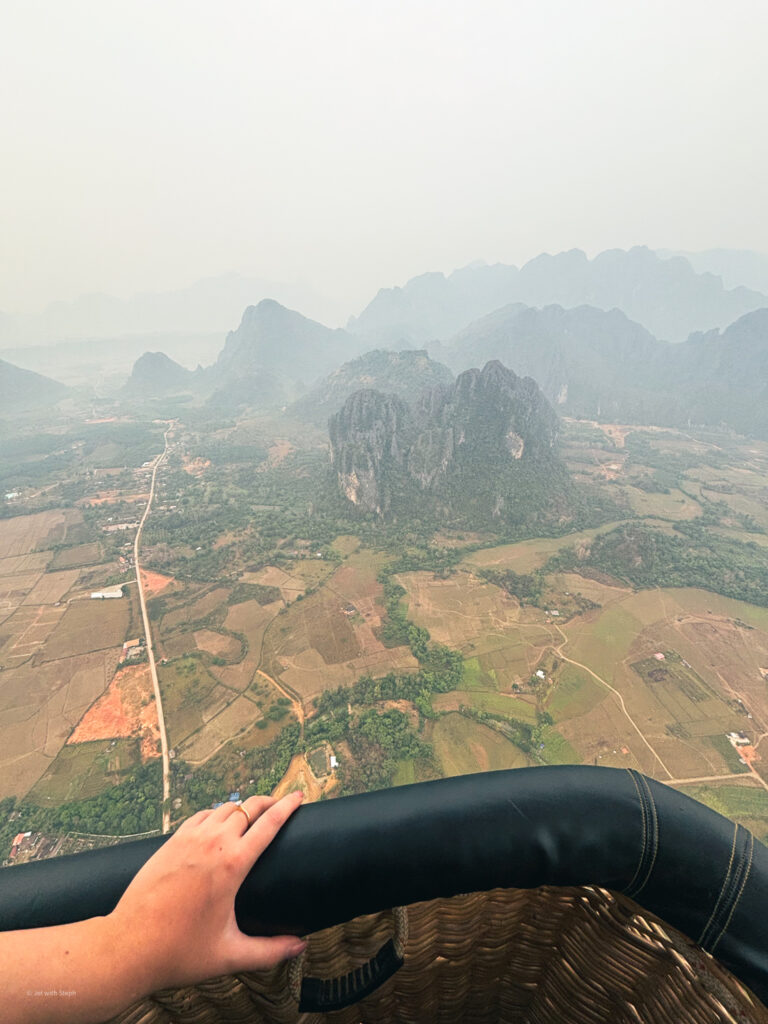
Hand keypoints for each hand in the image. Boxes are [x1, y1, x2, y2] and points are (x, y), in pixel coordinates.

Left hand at [108, 791, 306, 992]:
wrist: (129, 945)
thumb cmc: (179, 951)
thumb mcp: (230, 955)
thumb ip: (269, 951)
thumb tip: (300, 945)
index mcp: (232, 865)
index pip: (268, 823)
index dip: (287, 806)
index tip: (300, 796)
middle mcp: (212, 843)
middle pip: (248, 807)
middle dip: (268, 801)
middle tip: (281, 803)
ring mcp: (188, 839)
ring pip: (223, 807)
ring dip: (242, 806)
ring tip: (253, 813)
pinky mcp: (170, 842)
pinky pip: (200, 815)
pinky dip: (216, 813)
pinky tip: (218, 821)